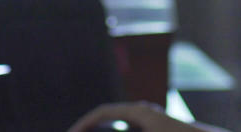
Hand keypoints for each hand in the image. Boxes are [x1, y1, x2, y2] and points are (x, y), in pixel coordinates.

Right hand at [67, 102, 214, 131]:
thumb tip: (99, 120)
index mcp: (138, 111)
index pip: (102, 112)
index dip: (84, 123)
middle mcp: (143, 111)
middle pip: (109, 117)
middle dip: (91, 128)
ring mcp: (150, 119)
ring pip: (120, 124)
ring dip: (106, 130)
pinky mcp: (155, 127)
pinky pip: (130, 129)